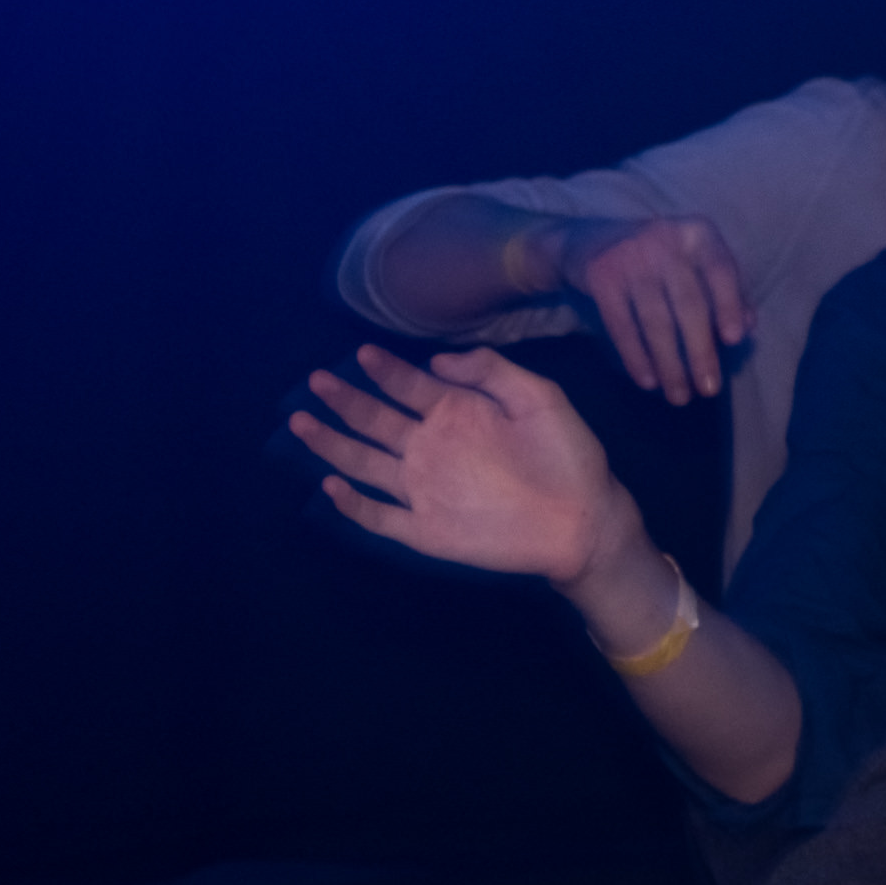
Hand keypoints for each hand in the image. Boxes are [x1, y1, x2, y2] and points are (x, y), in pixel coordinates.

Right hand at [291, 344, 629, 589]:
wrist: (584, 520)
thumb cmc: (568, 456)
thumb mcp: (540, 399)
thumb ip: (492, 372)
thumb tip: (438, 357)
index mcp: (457, 413)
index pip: (409, 386)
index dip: (386, 370)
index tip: (363, 353)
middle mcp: (431, 448)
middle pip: (375, 421)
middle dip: (345, 401)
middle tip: (316, 380)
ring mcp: (423, 489)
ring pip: (363, 463)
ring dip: (331, 444)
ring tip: (301, 421)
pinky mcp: (424, 530)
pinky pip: (379, 517)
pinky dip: (353, 504)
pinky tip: (332, 484)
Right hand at [551, 214, 752, 403]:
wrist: (587, 241)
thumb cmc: (658, 259)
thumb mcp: (694, 262)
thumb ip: (725, 289)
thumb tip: (747, 327)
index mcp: (698, 234)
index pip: (721, 270)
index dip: (729, 305)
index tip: (733, 340)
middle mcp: (665, 239)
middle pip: (689, 303)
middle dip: (700, 351)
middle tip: (709, 389)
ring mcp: (630, 257)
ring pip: (656, 321)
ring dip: (670, 364)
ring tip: (679, 396)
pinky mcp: (601, 277)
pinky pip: (622, 326)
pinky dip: (636, 356)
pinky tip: (647, 381)